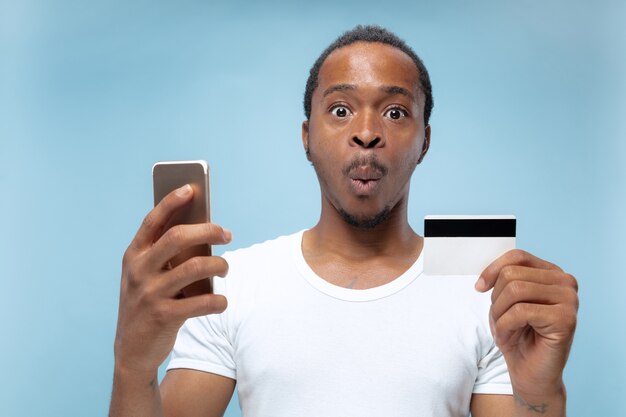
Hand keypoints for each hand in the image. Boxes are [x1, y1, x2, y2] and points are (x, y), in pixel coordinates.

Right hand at [114, 184, 230, 374]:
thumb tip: (205, 233)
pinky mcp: (163, 316)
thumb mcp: (147, 276)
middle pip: (178, 237)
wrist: (131, 350)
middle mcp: (139, 271)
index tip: (192, 188)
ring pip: (195, 267)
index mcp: (134, 255)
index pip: (152, 221)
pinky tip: (222, 301)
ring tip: (225, 268)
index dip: (171, 202)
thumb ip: (167, 256)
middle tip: (227, 234)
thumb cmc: (148, 303)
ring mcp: (150, 293)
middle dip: (208, 230)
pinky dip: (218, 301)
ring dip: (219, 265)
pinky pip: (201, 302)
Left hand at [475, 249, 578, 397]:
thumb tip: (487, 276)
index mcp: (552, 273)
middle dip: (496, 299)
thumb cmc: (518, 336)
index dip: (492, 270)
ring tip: (504, 329)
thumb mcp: (504, 301)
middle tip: (499, 320)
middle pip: (512, 274)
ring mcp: (569, 299)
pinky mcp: (566, 319)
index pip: (517, 257)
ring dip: (499, 314)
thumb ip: (502, 279)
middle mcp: (565, 282)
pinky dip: (505, 326)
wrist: (530, 373)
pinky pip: (520, 311)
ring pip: (515, 290)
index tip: (479, 288)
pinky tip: (511, 338)